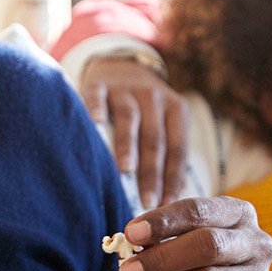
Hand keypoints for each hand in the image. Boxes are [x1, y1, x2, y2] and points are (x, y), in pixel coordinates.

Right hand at [79, 57, 188, 208]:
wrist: (120, 65)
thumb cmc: (143, 111)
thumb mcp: (162, 123)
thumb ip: (165, 154)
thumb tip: (168, 203)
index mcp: (175, 109)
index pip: (177, 147)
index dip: (173, 177)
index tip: (166, 204)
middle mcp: (153, 96)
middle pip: (155, 137)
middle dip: (151, 172)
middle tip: (147, 200)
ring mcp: (125, 88)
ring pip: (130, 118)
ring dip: (128, 145)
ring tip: (126, 170)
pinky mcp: (98, 83)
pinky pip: (97, 97)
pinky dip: (95, 109)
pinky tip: (94, 125)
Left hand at [112, 197, 271, 270]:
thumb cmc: (194, 269)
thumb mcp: (177, 248)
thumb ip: (158, 240)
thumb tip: (130, 241)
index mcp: (237, 214)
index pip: (199, 210)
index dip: (163, 221)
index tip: (130, 233)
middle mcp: (256, 243)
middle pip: (207, 245)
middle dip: (160, 260)